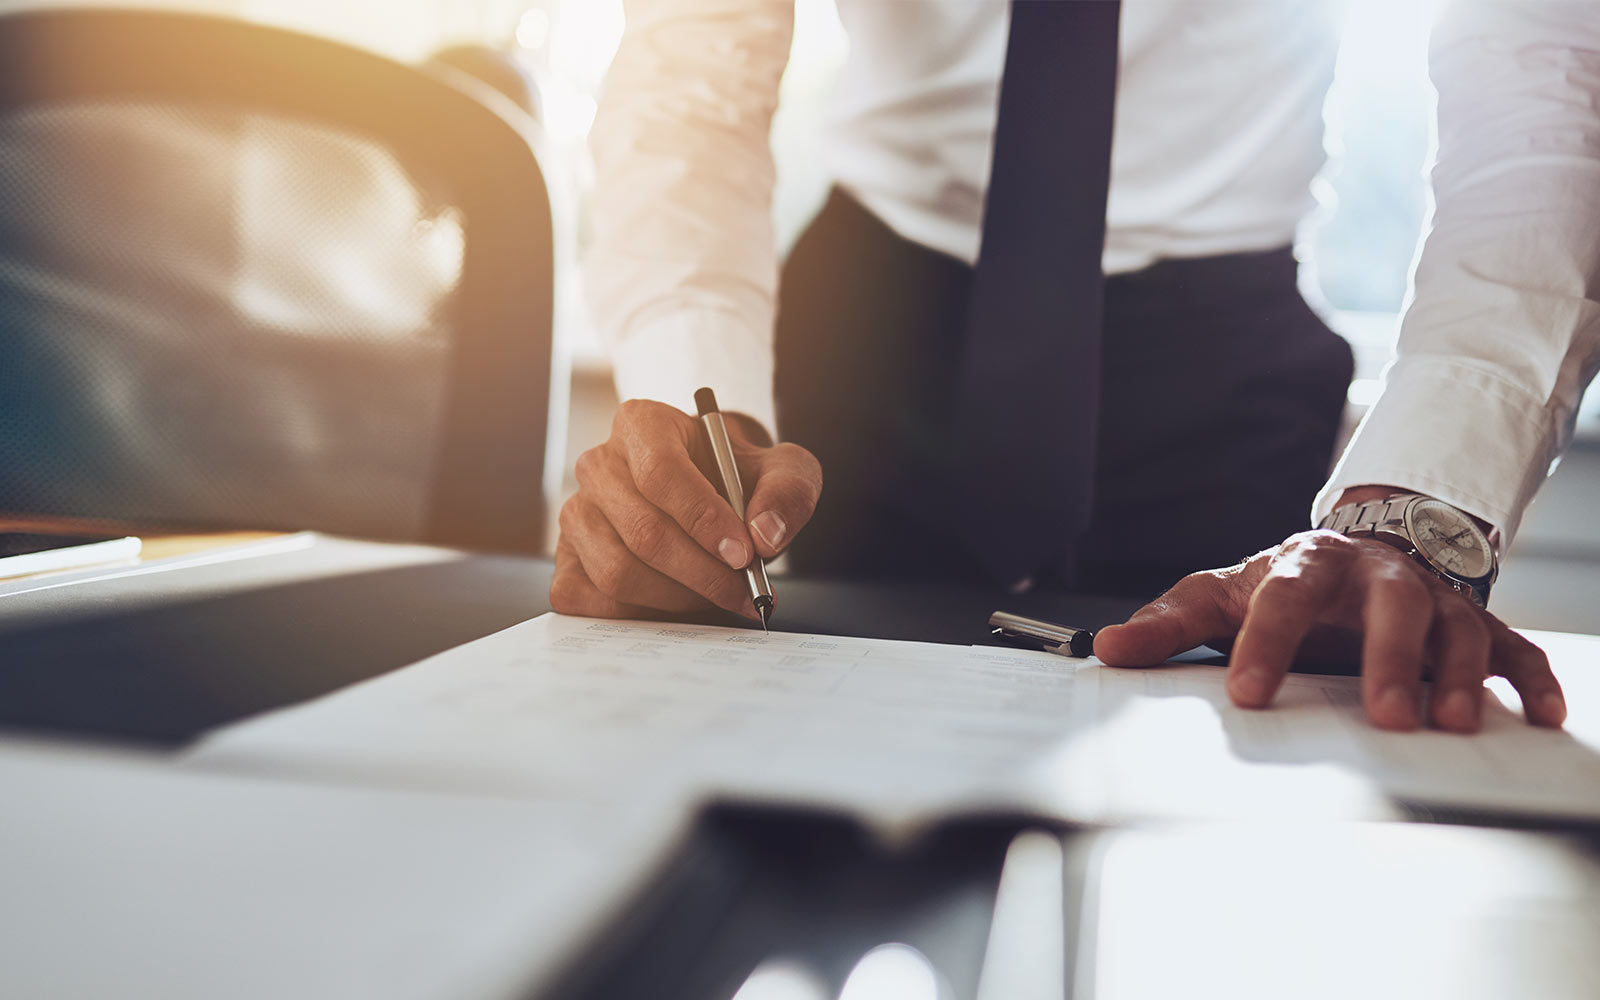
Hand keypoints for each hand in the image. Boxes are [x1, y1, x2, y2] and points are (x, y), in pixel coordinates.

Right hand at [550, 399, 821, 619]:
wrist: (711, 494)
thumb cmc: (739, 479)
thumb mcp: (782, 469)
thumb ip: (787, 492)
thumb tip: (765, 536)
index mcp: (641, 424)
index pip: (660, 473)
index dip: (703, 519)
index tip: (744, 554)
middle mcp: (598, 465)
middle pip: (643, 532)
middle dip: (703, 573)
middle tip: (746, 591)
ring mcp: (576, 514)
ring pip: (618, 572)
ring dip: (679, 599)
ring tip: (719, 596)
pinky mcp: (566, 560)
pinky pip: (594, 602)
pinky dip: (643, 615)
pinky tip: (680, 605)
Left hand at [1093, 530, 1566, 731]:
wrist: (1359, 551)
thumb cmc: (1284, 586)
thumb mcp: (1221, 596)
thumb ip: (1168, 625)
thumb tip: (1103, 649)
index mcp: (1306, 567)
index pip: (1283, 599)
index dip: (1266, 644)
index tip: (1249, 695)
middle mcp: (1376, 577)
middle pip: (1388, 606)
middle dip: (1387, 659)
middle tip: (1384, 717)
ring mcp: (1431, 599)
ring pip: (1456, 628)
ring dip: (1458, 674)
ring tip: (1451, 724)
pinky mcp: (1475, 624)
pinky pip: (1512, 648)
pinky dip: (1531, 678)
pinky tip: (1541, 713)